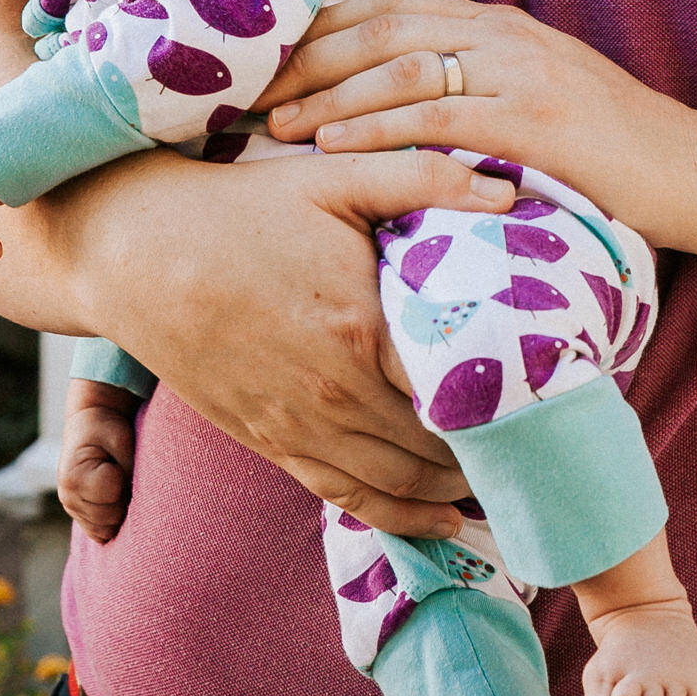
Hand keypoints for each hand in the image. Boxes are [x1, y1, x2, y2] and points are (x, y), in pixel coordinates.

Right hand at [58, 379, 139, 542]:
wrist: (86, 426)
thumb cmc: (105, 429)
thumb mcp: (121, 438)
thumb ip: (129, 467)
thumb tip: (140, 499)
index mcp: (74, 477)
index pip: (112, 495)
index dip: (123, 479)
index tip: (117, 462)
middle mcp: (68, 497)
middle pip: (110, 518)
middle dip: (123, 498)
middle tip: (119, 473)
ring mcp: (72, 509)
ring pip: (107, 530)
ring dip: (118, 510)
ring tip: (115, 484)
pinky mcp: (79, 516)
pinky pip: (101, 533)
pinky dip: (112, 521)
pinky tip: (113, 499)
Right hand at [63, 144, 517, 537]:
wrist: (132, 252)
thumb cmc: (238, 207)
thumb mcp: (332, 175)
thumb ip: (422, 179)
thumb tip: (509, 190)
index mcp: (359, 328)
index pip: (460, 385)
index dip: (516, 395)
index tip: (564, 391)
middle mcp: (334, 393)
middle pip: (441, 445)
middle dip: (500, 449)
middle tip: (553, 441)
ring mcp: (299, 427)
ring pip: (401, 483)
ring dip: (460, 489)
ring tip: (512, 480)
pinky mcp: (270, 442)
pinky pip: (348, 498)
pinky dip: (402, 516)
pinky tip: (444, 520)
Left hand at [256, 0, 696, 248]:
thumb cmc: (615, 153)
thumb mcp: (539, 103)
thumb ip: (479, 89)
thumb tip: (403, 105)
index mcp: (499, 25)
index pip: (389, 5)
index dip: (320, 27)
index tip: (264, 57)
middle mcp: (503, 34)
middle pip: (378, 25)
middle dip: (304, 56)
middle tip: (242, 91)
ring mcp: (521, 70)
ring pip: (398, 64)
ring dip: (325, 93)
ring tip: (270, 123)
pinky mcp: (535, 118)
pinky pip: (436, 114)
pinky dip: (376, 126)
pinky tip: (331, 146)